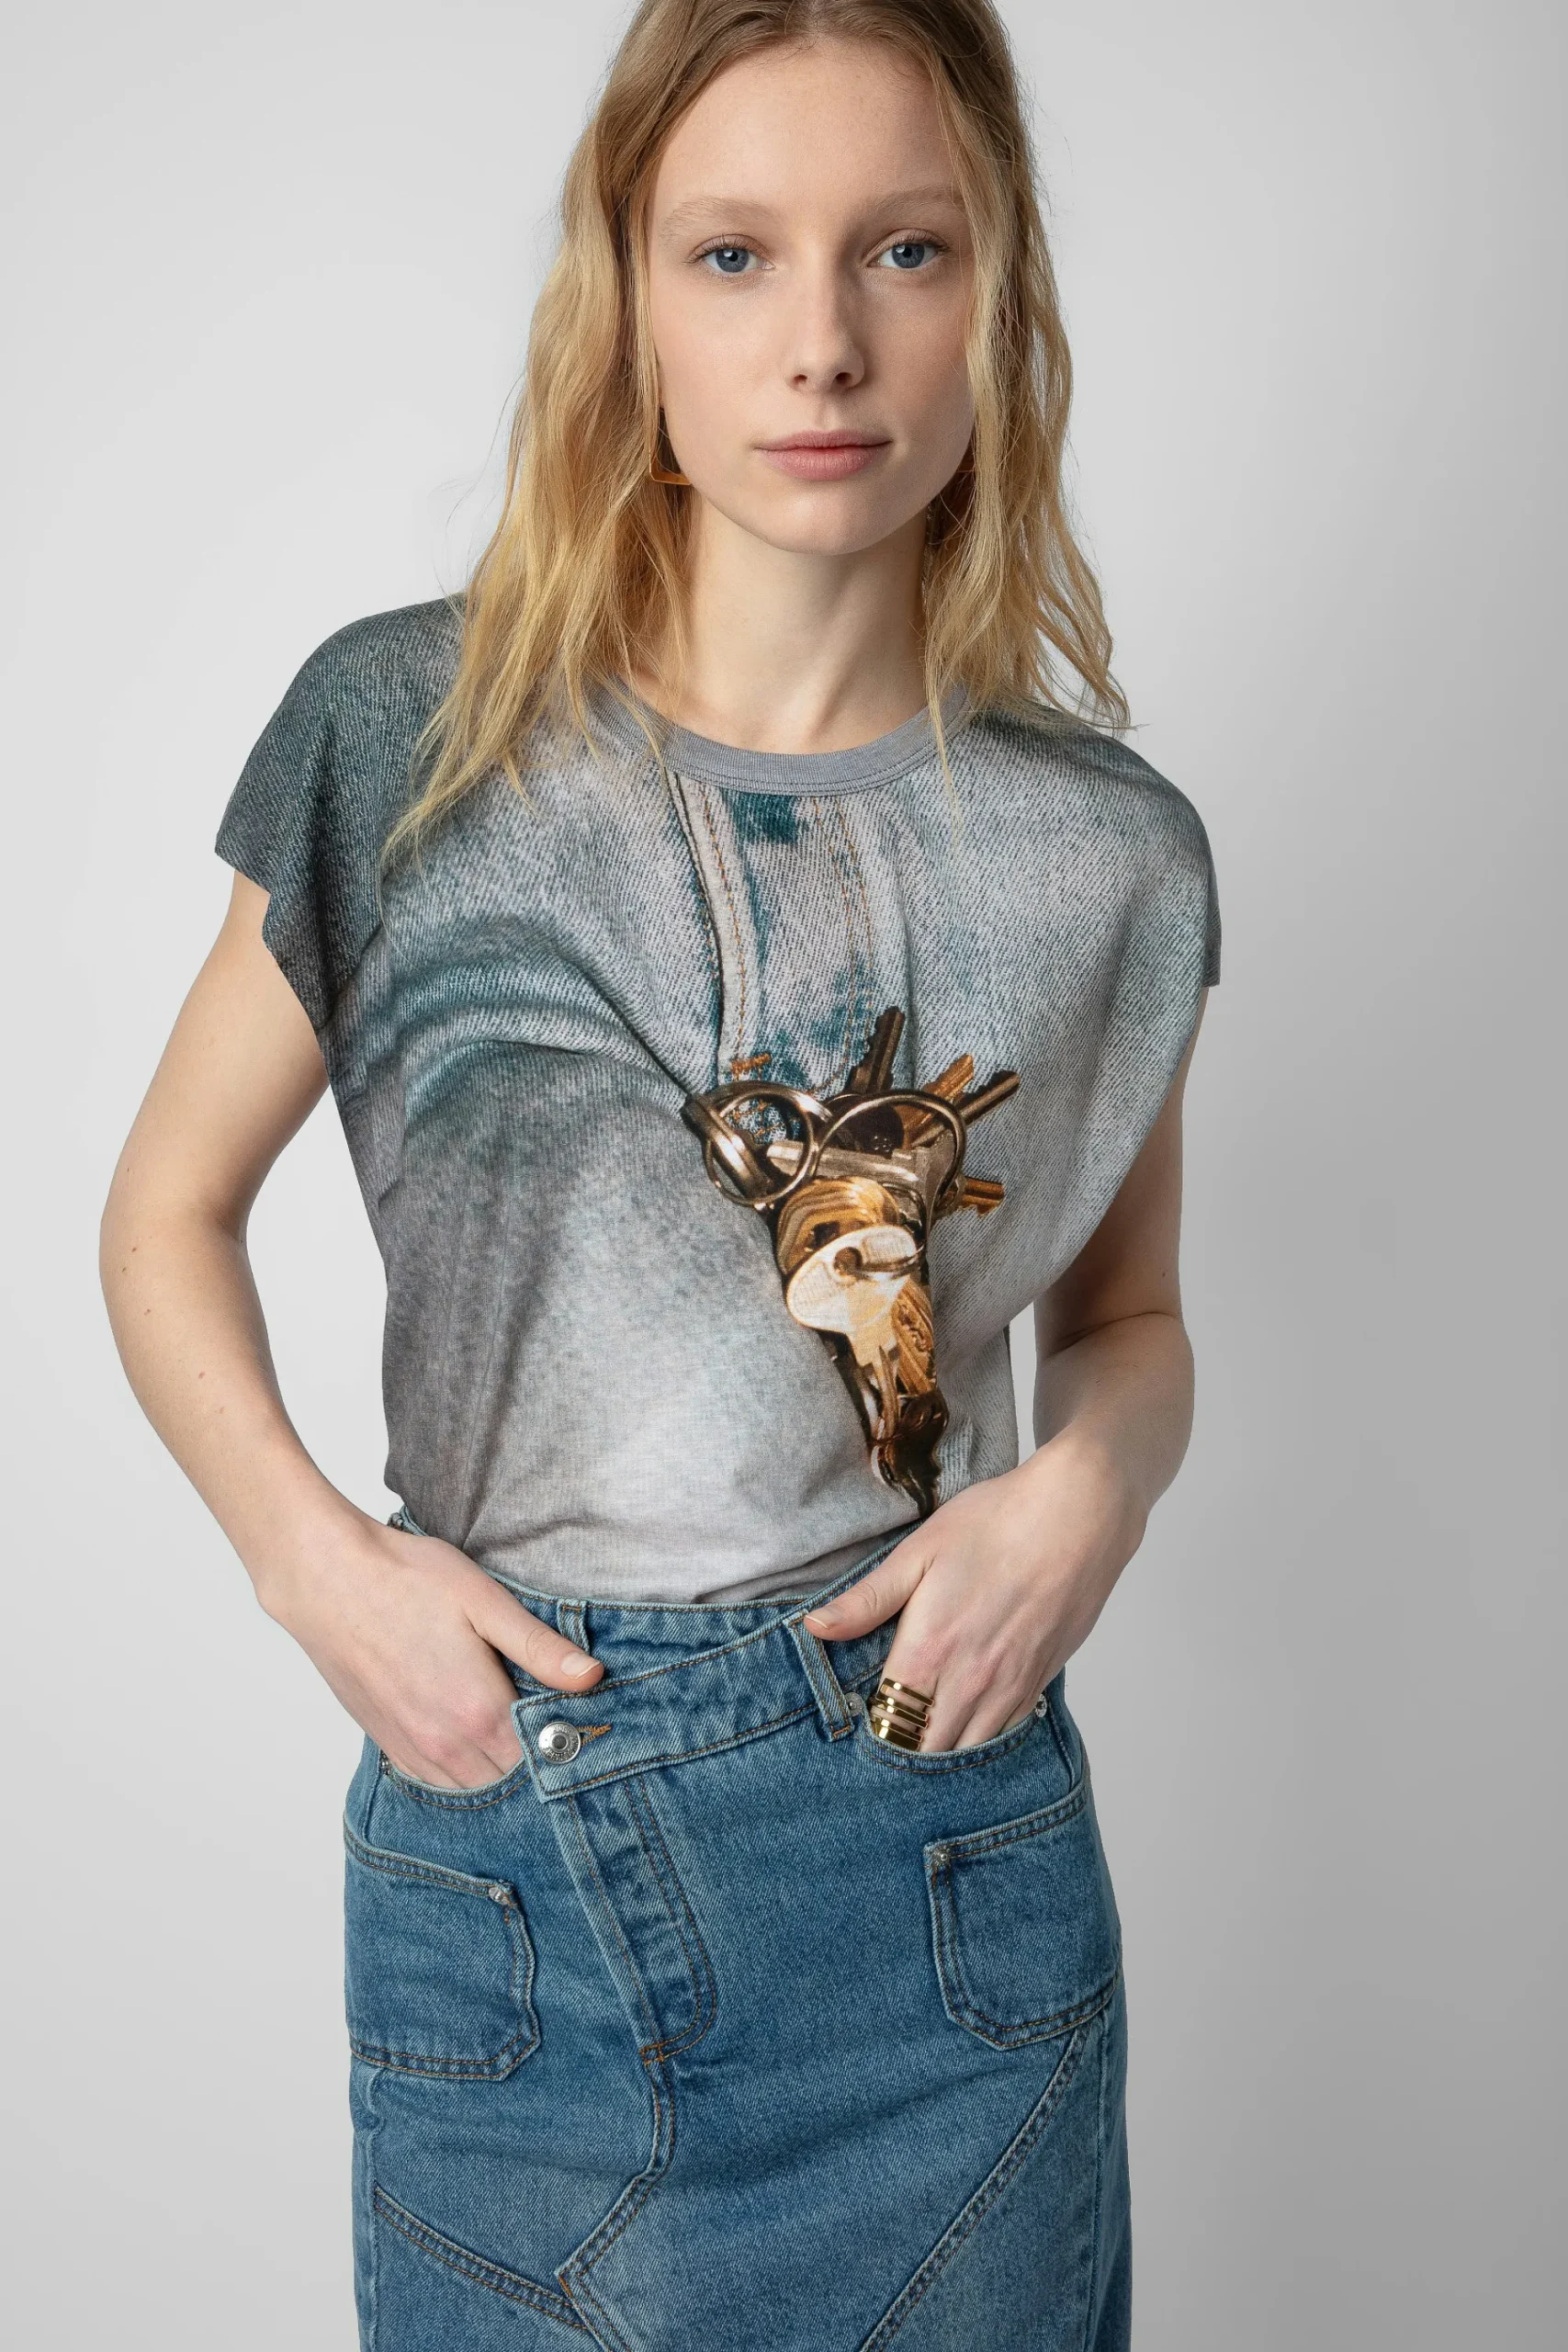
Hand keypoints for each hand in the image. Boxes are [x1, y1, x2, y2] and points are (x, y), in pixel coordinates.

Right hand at [260, 1516, 603, 1787]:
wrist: (327, 1579)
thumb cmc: (407, 1578)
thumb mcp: (485, 1602)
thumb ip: (540, 1648)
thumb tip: (593, 1678)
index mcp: (479, 1710)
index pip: (544, 1757)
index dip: (568, 1741)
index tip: (586, 1720)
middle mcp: (445, 1743)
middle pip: (512, 1780)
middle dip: (536, 1759)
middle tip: (553, 1720)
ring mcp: (412, 1747)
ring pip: (473, 1787)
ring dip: (498, 1768)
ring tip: (514, 1728)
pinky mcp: (386, 1741)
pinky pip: (436, 1780)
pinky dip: (461, 1770)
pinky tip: (470, 1737)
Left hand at [802, 1435, 1146, 1750]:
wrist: (1079, 1514)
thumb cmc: (996, 1522)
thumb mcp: (920, 1551)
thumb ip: (868, 1599)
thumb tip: (814, 1627)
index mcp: (929, 1650)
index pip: (888, 1724)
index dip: (871, 1729)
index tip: (863, 1718)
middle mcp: (970, 1681)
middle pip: (926, 1749)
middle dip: (904, 1748)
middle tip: (890, 1730)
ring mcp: (1010, 1686)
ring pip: (968, 1750)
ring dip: (943, 1749)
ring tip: (924, 1733)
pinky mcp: (1041, 1681)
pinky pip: (1005, 1734)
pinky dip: (982, 1738)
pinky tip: (969, 1724)